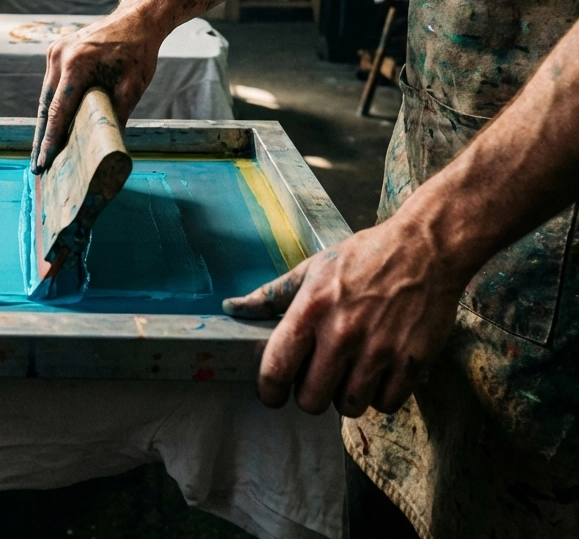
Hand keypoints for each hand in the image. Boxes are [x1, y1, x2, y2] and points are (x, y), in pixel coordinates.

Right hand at [31, 7, 163, 172]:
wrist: (136, 20)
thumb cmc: (138, 53)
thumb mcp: (133, 87)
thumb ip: (118, 116)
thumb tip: (109, 149)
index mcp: (77, 64)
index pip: (58, 111)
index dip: (50, 140)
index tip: (43, 162)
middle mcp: (60, 56)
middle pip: (46, 106)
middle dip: (42, 138)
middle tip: (38, 167)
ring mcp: (55, 51)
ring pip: (46, 96)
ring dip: (44, 123)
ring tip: (43, 152)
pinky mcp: (56, 50)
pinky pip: (51, 85)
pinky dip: (51, 105)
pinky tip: (51, 126)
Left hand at [222, 215, 464, 416]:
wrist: (425, 249)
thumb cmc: (363, 257)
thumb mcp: (312, 268)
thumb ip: (271, 295)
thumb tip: (232, 309)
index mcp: (312, 309)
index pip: (276, 369)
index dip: (269, 390)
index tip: (272, 393)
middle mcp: (342, 333)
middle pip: (311, 400)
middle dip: (309, 394)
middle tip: (318, 376)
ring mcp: (379, 350)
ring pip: (348, 408)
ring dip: (345, 396)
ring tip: (350, 370)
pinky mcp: (412, 362)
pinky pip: (385, 405)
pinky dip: (380, 394)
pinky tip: (378, 370)